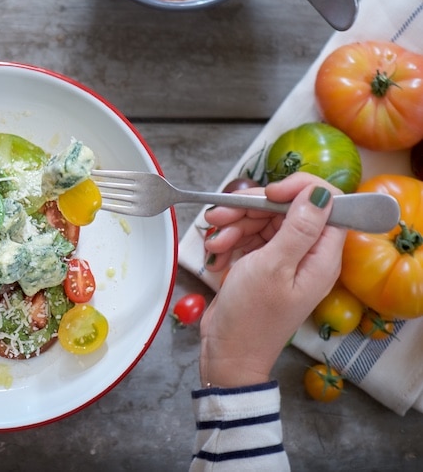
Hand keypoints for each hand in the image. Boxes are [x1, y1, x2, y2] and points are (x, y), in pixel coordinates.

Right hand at [198, 173, 346, 387]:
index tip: (268, 192)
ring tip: (214, 242)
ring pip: (262, 220)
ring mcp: (282, 258)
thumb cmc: (252, 316)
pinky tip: (215, 251)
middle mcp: (306, 254)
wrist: (227, 353)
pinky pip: (247, 236)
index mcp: (321, 256)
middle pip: (286, 208)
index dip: (298, 190)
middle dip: (252, 207)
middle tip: (221, 216)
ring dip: (234, 224)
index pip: (327, 203)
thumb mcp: (272, 267)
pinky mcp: (261, 263)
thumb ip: (298, 228)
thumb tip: (321, 193)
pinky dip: (229, 238)